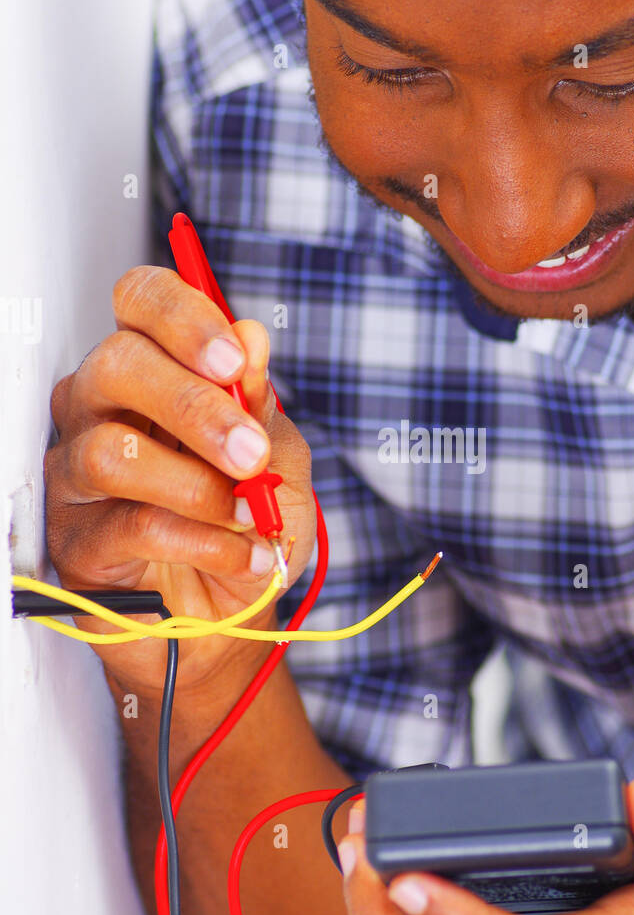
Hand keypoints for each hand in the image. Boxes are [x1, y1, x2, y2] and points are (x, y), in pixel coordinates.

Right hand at [44, 265, 316, 696]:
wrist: (232, 614)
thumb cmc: (247, 524)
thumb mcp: (278, 459)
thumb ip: (261, 404)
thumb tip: (251, 338)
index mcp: (152, 369)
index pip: (139, 301)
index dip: (183, 318)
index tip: (234, 360)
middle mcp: (100, 407)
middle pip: (117, 365)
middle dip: (196, 408)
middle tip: (250, 453)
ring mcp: (77, 473)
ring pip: (112, 451)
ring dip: (197, 485)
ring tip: (247, 514)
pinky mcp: (74, 540)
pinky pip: (130, 526)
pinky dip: (202, 541)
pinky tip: (241, 553)